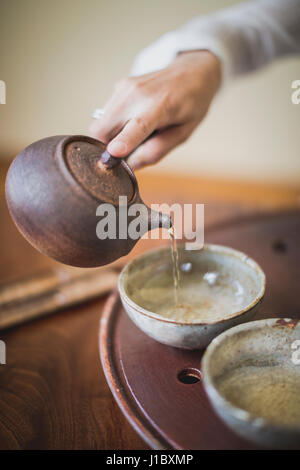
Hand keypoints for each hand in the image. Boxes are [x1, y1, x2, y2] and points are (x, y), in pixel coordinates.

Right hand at [89, 51, 220, 169]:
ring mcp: (124, 88)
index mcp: (161, 105)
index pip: (138, 125)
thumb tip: (131, 165)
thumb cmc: (191, 104)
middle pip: (103, 129)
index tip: (112, 153)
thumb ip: (157, 150)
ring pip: (100, 124)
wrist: (191, 71)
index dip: (123, 141)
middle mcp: (138, 93)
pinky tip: (133, 121)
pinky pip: (106, 116)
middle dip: (106, 147)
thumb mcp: (183, 133)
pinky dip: (114, 125)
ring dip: (110, 137)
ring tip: (135, 134)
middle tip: (125, 154)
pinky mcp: (118, 87)